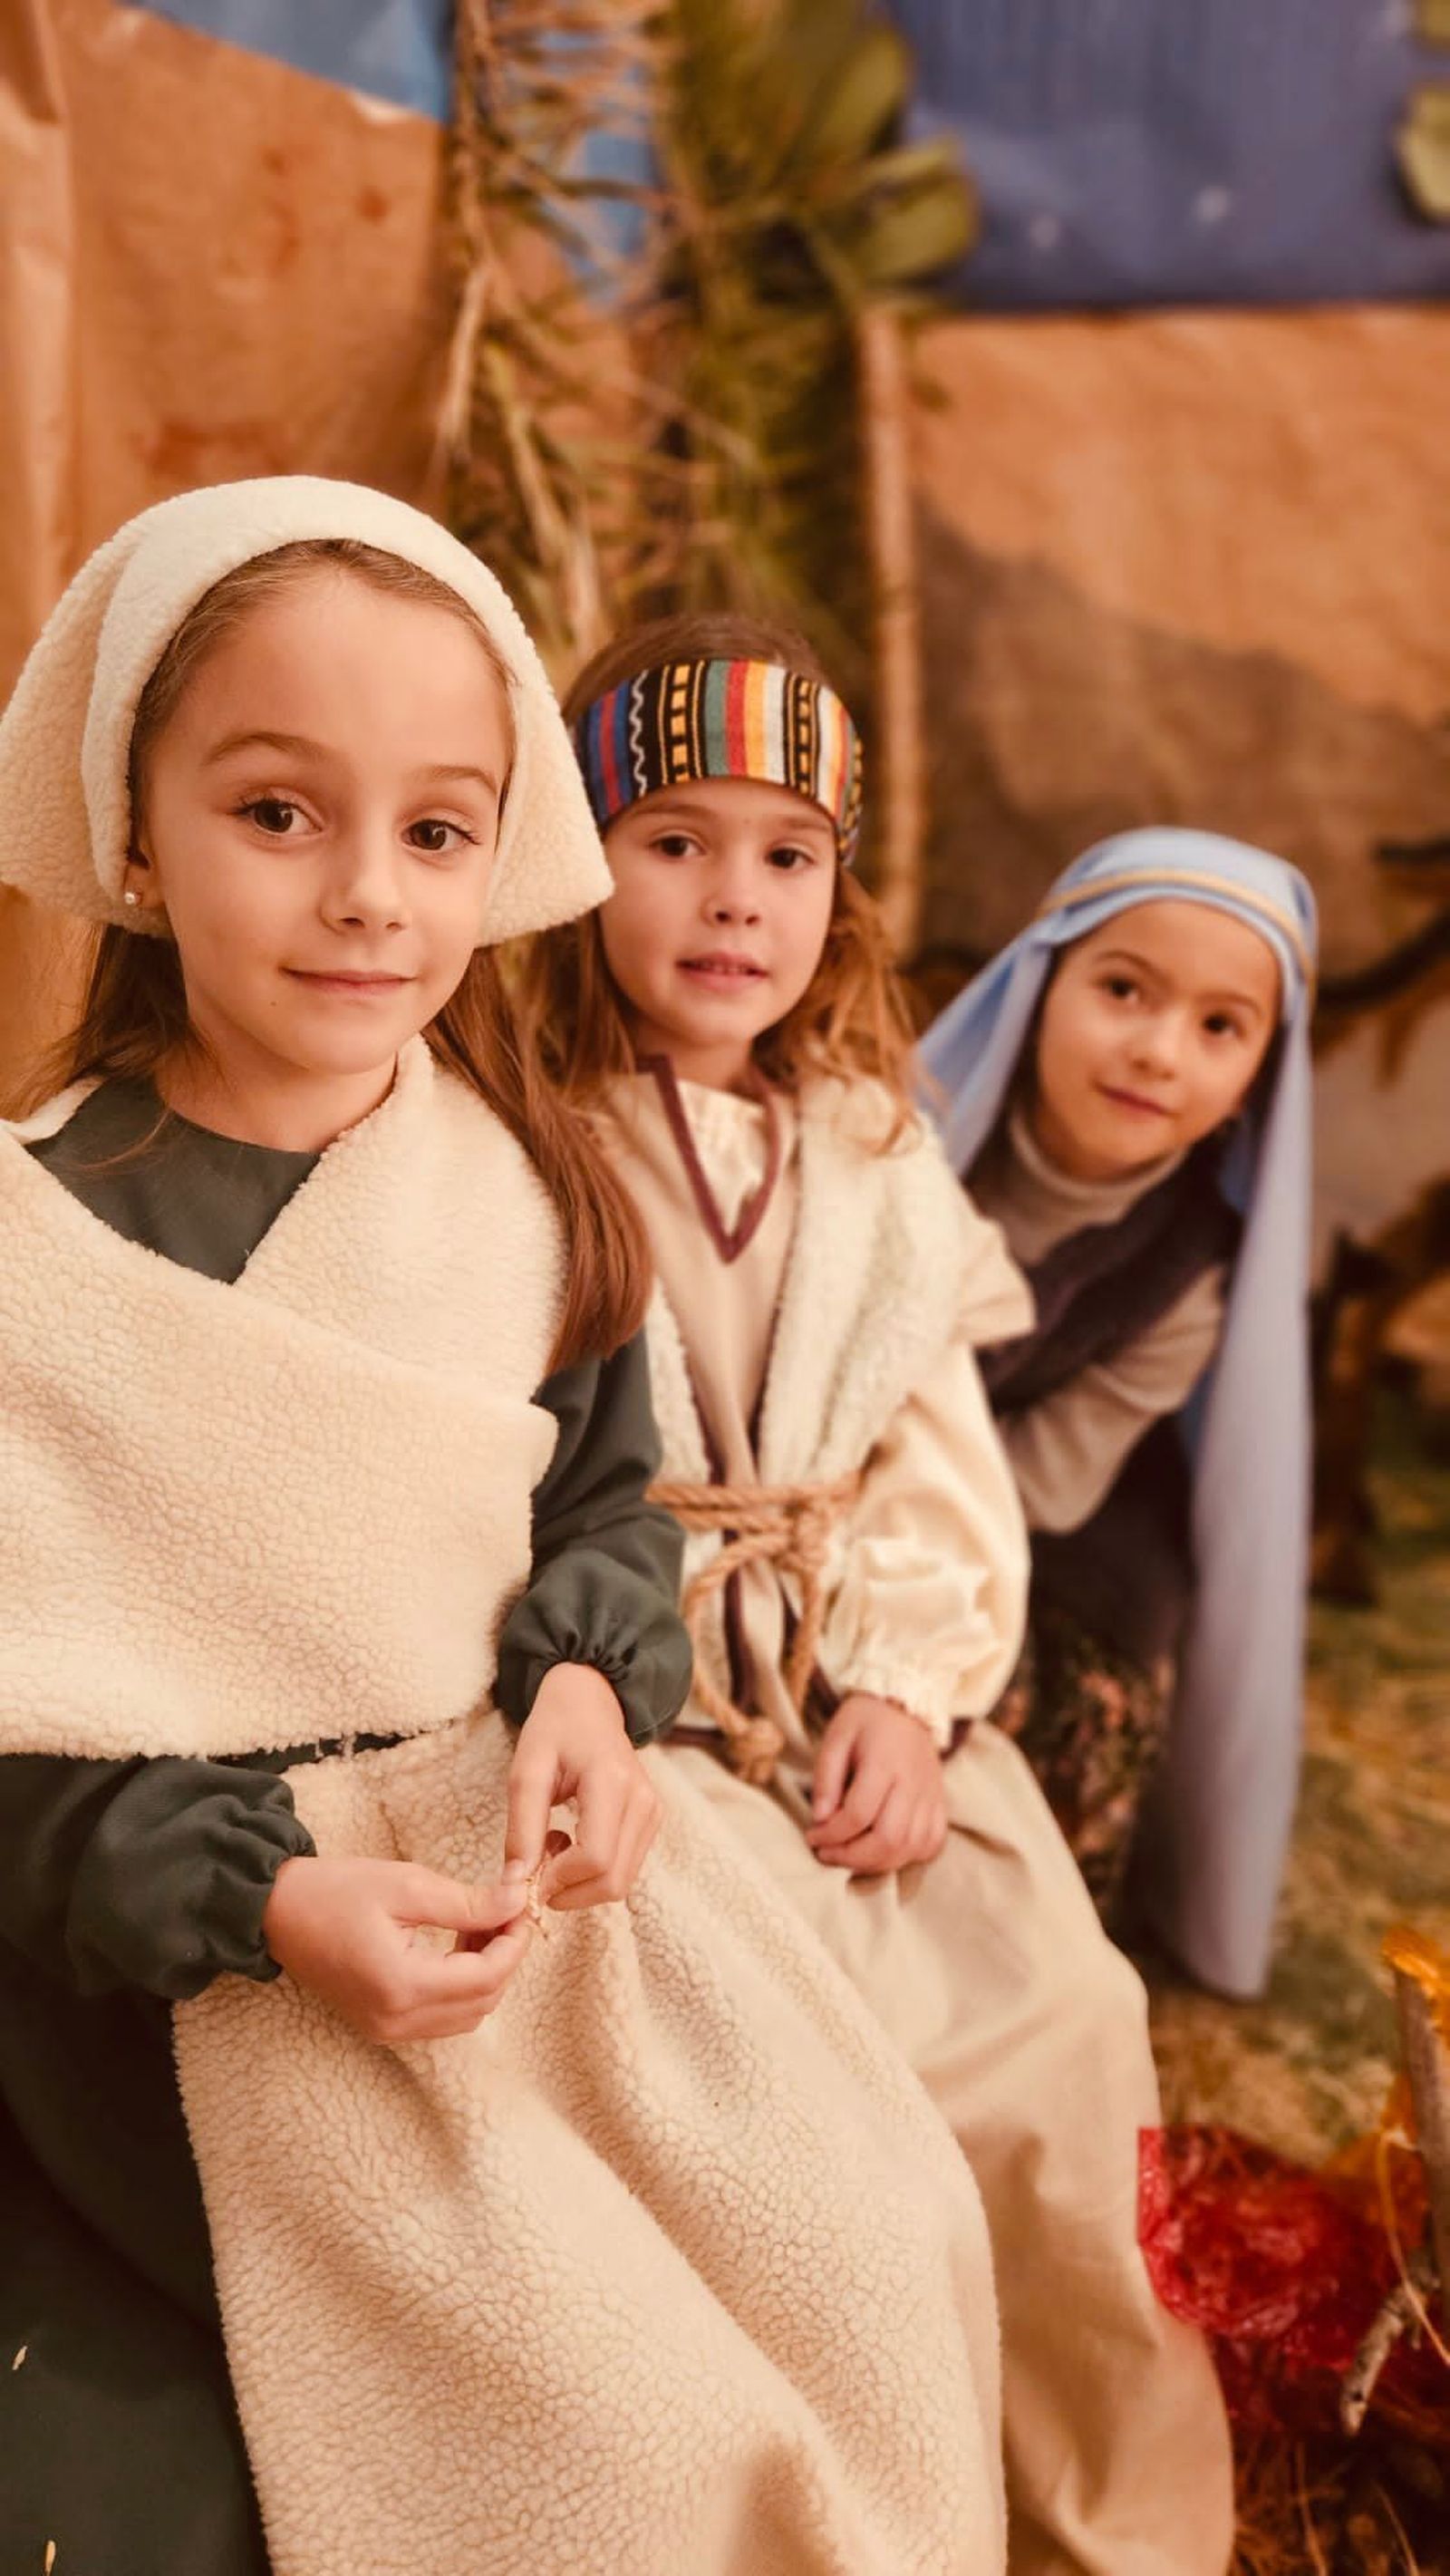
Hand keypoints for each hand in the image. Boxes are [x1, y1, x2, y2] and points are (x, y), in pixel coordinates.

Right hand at [262, 1855, 530, 2043]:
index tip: (523, 1906)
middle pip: (482, 2003)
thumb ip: (469, 1902)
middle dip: (505, 1958)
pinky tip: (456, 1946)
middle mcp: (396, 2020)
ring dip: (485, 1974)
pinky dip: (460, 1986)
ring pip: (466, 2015)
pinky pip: (440, 2017)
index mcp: (402, 1986)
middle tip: (507, 1912)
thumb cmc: (335, 1891)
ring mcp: (386, 2029)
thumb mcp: (407, 1886)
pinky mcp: (380, 2025)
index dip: (515, 1943)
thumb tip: (518, 1901)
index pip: (486, 1978)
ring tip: (481, 1925)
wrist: (275, 1911)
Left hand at [503, 1663, 660, 1913]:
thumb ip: (522, 1829)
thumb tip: (517, 1884)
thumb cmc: (554, 1731)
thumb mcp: (526, 1771)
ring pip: (622, 1883)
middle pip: (614, 1880)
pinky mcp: (652, 1821)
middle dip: (570, 1892)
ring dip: (580, 1885)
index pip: (595, 1857)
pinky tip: (570, 1845)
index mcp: (612, 1781)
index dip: (559, 1880)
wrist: (590, 1703)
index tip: (526, 1877)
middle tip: (534, 1872)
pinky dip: (593, 1874)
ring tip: (551, 1850)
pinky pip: (625, 1869)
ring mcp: (653, 1813)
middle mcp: (643, 1800)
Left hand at [805, 1693, 947, 1875]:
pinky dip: (909, 1856)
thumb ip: (826, 1778)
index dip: (831, 1834)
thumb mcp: (836, 1737)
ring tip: (851, 1856)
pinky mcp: (940, 1803)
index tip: (812, 1836)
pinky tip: (885, 1850)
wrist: (906, 1705)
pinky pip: (932, 1843)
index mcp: (884, 1763)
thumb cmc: (865, 1722)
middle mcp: (913, 1783)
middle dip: (852, 1857)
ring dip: (877, 1863)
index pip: (858, 1815)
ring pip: (911, 1848)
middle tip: (828, 1853)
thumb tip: (820, 1819)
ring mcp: (931, 1795)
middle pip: (888, 1840)